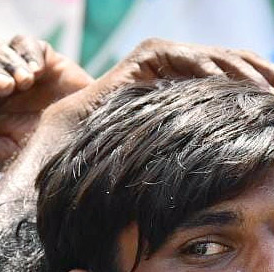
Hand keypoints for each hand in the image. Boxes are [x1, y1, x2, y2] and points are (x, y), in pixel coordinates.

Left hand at [0, 35, 91, 169]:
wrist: (83, 143)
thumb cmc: (40, 157)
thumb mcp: (4, 156)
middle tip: (6, 88)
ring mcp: (8, 72)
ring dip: (6, 64)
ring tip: (25, 83)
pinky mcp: (34, 57)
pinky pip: (22, 43)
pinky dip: (27, 53)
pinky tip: (37, 73)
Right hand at [43, 38, 273, 133]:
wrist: (79, 143)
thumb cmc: (125, 154)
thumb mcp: (177, 143)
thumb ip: (202, 136)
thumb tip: (242, 143)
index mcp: (189, 81)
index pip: (233, 76)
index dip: (261, 85)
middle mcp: (179, 62)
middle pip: (232, 62)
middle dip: (262, 76)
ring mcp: (164, 55)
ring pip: (214, 59)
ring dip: (243, 76)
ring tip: (265, 94)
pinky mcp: (149, 54)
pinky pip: (186, 61)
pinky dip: (208, 74)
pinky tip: (227, 91)